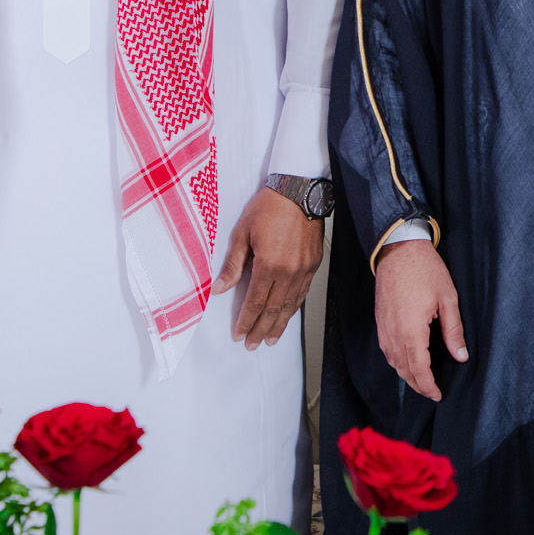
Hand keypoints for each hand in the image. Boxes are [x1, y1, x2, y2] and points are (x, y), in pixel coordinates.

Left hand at [214, 187, 323, 348]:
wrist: (300, 189)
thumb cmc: (270, 206)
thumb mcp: (243, 232)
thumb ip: (233, 264)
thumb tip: (220, 288)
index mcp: (269, 264)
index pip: (256, 301)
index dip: (246, 321)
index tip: (239, 335)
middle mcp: (289, 271)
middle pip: (274, 309)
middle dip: (261, 329)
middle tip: (252, 345)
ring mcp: (304, 269)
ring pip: (291, 304)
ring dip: (280, 324)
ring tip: (270, 339)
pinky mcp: (314, 263)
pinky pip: (302, 292)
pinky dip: (294, 307)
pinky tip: (288, 314)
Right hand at [375, 240, 467, 400]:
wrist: (399, 249)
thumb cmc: (424, 269)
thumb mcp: (448, 298)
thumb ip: (454, 330)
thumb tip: (461, 355)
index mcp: (412, 329)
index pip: (419, 369)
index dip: (428, 386)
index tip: (438, 394)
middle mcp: (394, 332)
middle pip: (404, 370)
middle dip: (418, 385)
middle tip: (432, 392)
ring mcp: (384, 327)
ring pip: (393, 362)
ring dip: (406, 375)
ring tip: (421, 380)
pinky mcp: (380, 321)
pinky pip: (386, 350)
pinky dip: (396, 361)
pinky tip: (405, 361)